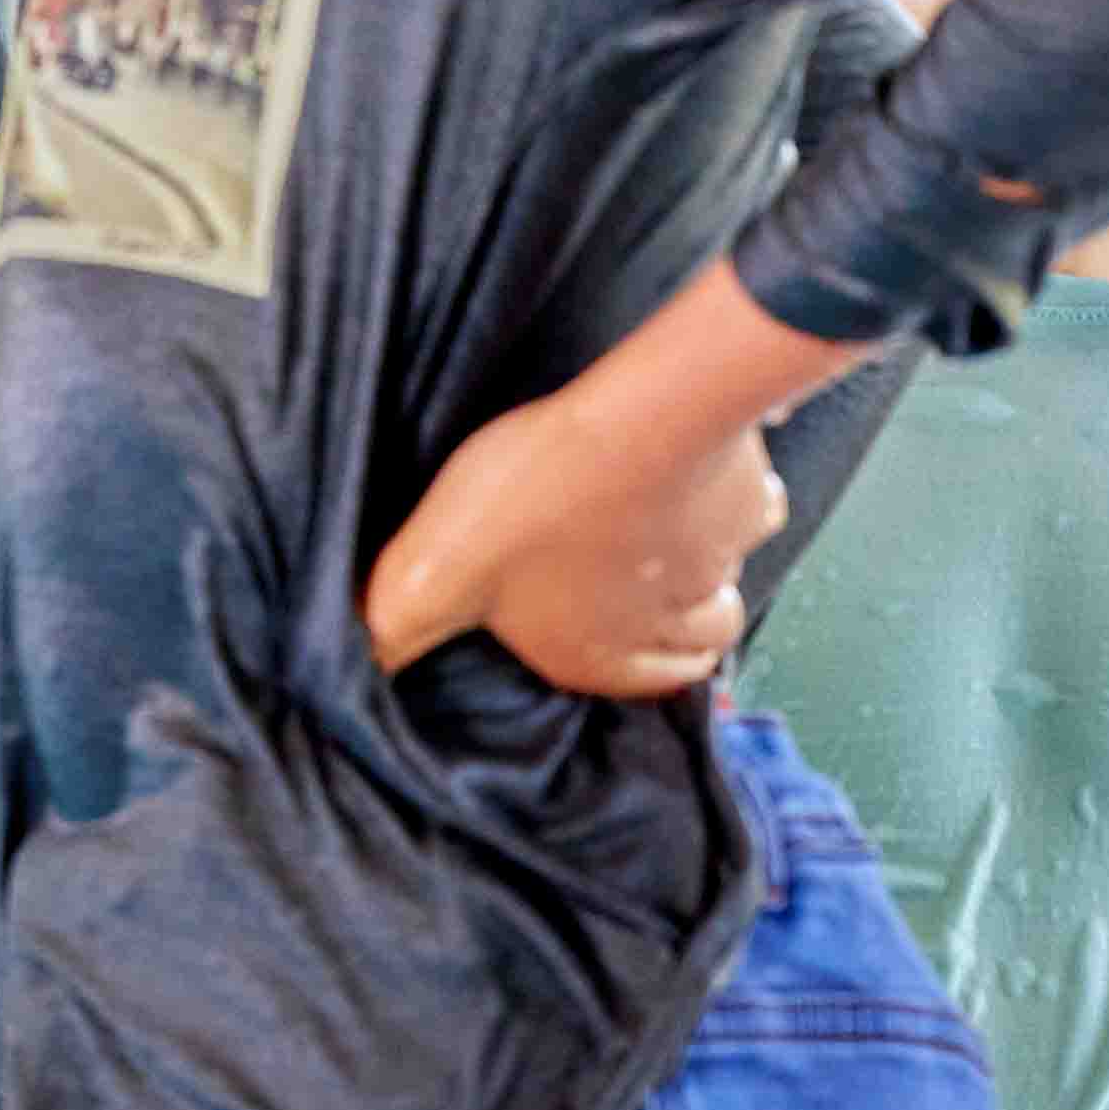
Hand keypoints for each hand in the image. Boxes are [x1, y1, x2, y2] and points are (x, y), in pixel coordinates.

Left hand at [363, 391, 779, 696]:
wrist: (635, 423)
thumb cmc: (533, 498)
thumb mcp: (434, 572)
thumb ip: (397, 624)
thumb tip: (355, 668)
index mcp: (601, 656)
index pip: (640, 686)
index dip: (626, 661)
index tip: (606, 630)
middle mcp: (672, 624)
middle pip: (695, 640)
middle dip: (675, 618)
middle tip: (635, 574)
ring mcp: (720, 565)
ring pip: (725, 582)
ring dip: (702, 563)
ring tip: (658, 525)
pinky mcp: (751, 504)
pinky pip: (753, 511)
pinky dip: (731, 497)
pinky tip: (689, 468)